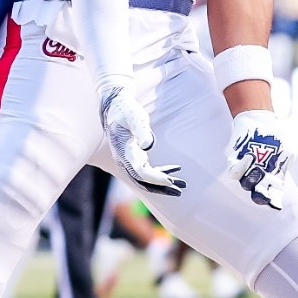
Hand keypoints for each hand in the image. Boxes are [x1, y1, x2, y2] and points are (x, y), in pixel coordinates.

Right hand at [99, 83, 184, 197]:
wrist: (114, 107)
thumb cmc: (126, 110)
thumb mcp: (134, 116)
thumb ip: (140, 129)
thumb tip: (148, 146)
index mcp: (123, 151)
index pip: (139, 172)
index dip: (155, 178)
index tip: (170, 181)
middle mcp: (124, 160)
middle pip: (142, 181)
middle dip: (161, 188)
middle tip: (180, 190)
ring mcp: (129, 160)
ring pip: (146, 179)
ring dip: (163, 183)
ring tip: (182, 185)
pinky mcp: (135, 157)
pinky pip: (148, 171)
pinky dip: (161, 172)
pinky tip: (176, 169)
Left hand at [225, 109, 297, 209]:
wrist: (262, 120)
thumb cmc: (280, 140)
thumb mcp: (295, 158)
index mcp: (274, 180)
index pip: (273, 198)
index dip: (274, 202)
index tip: (277, 203)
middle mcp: (260, 179)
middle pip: (258, 196)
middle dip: (261, 197)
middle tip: (264, 192)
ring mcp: (246, 171)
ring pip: (246, 184)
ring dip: (252, 180)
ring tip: (259, 168)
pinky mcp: (234, 162)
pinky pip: (234, 173)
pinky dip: (241, 169)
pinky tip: (249, 158)